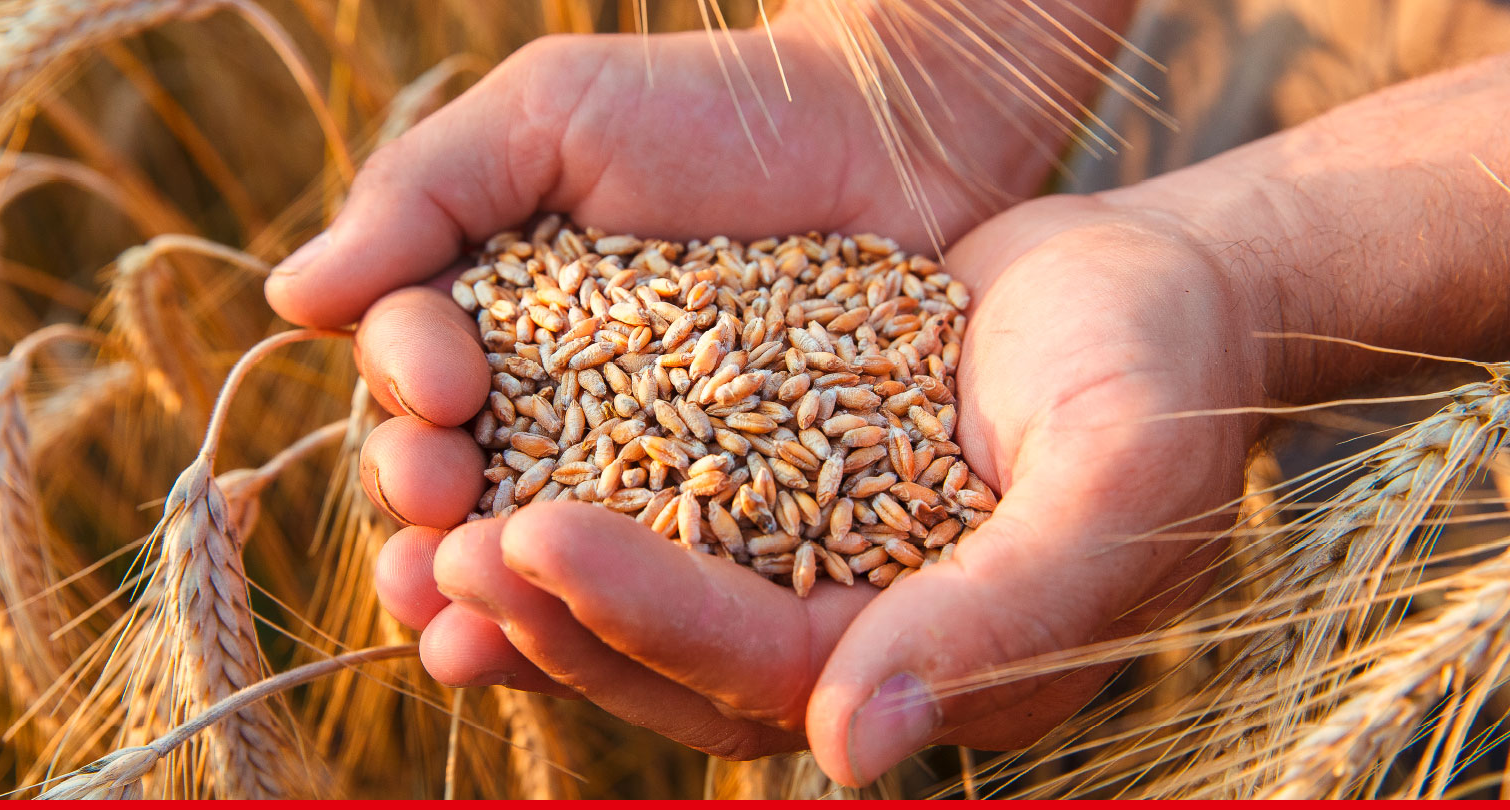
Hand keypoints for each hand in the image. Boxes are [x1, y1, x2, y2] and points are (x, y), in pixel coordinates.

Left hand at [370, 194, 1268, 781]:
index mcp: (929, 666)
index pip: (761, 664)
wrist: (1159, 287)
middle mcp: (858, 636)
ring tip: (435, 521)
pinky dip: (584, 490)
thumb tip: (856, 749)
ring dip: (542, 575)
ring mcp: (816, 564)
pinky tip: (494, 454)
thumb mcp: (1111, 490)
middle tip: (447, 547)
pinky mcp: (785, 487)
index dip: (643, 611)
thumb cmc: (1161, 381)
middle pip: (680, 657)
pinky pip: (667, 509)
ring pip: (653, 601)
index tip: (531, 537)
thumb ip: (1003, 621)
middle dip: (559, 610)